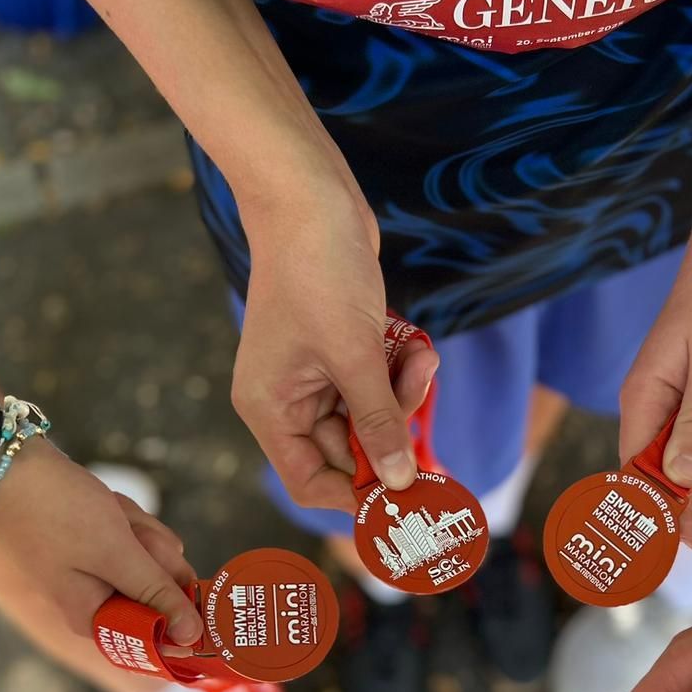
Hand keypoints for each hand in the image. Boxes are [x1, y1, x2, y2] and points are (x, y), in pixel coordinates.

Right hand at [0, 439, 203, 645]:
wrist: (3, 466)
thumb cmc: (54, 512)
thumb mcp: (115, 554)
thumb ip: (158, 595)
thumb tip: (193, 637)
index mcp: (97, 619)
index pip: (163, 634)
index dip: (179, 603)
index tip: (169, 569)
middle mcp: (101, 603)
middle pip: (166, 586)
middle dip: (151, 548)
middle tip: (119, 529)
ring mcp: (104, 573)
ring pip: (155, 554)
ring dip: (137, 526)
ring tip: (104, 512)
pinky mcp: (104, 546)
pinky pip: (137, 534)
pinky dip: (126, 514)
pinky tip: (104, 504)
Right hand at [231, 175, 437, 511]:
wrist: (310, 197)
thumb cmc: (317, 271)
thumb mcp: (355, 356)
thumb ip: (379, 423)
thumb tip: (398, 482)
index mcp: (271, 410)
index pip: (310, 482)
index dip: (357, 494)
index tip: (407, 491)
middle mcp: (287, 400)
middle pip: (349, 450)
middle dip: (393, 424)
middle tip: (420, 391)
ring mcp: (313, 376)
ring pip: (371, 416)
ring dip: (403, 392)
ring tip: (419, 357)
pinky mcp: (338, 352)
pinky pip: (377, 384)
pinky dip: (399, 370)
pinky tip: (413, 344)